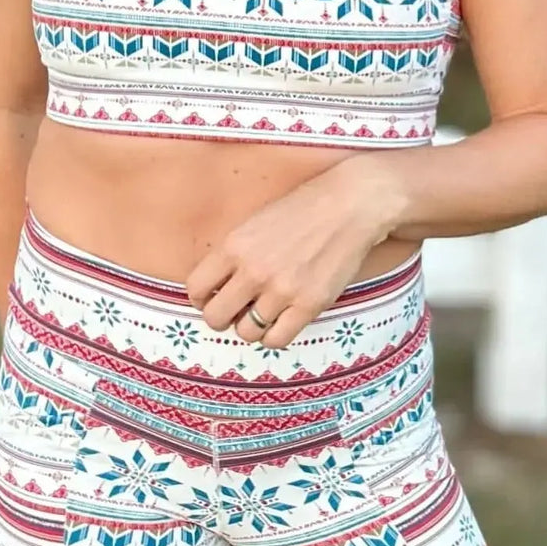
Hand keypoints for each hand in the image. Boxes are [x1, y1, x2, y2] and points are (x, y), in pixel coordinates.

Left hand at [184, 158, 402, 348]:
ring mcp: (282, 290)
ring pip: (246, 333)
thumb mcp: (255, 222)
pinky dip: (274, 335)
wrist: (350, 205)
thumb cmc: (302, 210)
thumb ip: (233, 254)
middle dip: (222, 318)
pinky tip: (281, 320)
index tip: (213, 298)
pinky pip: (277, 340)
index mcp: (234, 246)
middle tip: (235, 311)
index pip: (196, 289)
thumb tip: (216, 287)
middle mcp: (253, 271)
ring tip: (263, 313)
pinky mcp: (309, 305)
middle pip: (215, 317)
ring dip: (251, 326)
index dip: (201, 299)